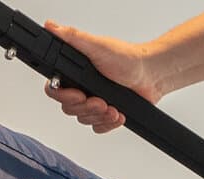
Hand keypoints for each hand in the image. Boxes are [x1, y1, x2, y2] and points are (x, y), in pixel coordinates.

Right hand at [40, 22, 165, 133]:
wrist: (151, 75)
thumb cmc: (127, 59)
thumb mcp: (96, 46)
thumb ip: (72, 37)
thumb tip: (52, 26)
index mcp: (75, 71)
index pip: (55, 89)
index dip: (64, 96)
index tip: (79, 94)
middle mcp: (82, 86)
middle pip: (69, 108)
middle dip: (86, 107)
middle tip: (101, 101)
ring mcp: (94, 101)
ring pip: (84, 119)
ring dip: (99, 116)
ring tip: (112, 107)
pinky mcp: (105, 113)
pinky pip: (97, 127)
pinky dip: (107, 123)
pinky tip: (117, 114)